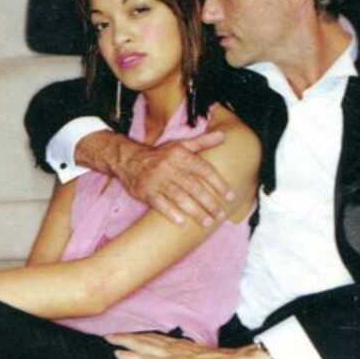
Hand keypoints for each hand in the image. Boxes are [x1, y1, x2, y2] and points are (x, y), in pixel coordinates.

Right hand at [76, 129, 234, 226]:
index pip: (203, 169)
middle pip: (193, 186)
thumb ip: (203, 142)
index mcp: (180, 155)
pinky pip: (160, 204)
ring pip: (179, 197)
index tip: (230, 196)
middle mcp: (170, 167)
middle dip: (209, 201)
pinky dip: (171, 213)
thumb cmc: (161, 154)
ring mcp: (157, 180)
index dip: (218, 183)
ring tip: (207, 222)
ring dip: (194, 210)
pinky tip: (182, 222)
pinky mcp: (146, 192)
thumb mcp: (180, 145)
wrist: (129, 160)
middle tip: (221, 214)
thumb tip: (224, 135)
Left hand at [106, 333, 275, 358]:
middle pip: (148, 341)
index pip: (159, 343)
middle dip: (129, 337)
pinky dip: (134, 357)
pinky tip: (121, 355)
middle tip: (109, 333)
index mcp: (184, 351)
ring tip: (110, 339)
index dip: (143, 338)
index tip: (128, 335)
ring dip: (127, 342)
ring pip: (145, 347)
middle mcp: (176, 350)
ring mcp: (174, 357)